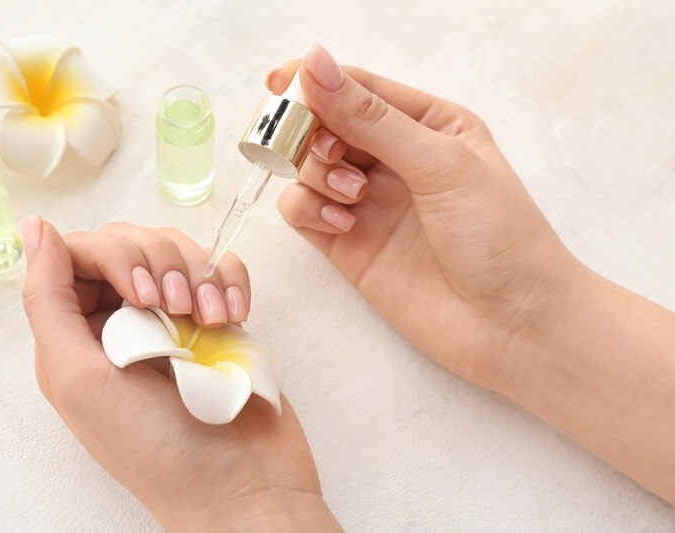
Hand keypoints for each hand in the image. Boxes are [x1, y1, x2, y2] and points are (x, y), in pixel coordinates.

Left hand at [21, 219, 340, 530]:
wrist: (243, 484)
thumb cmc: (154, 447)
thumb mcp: (80, 379)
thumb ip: (48, 302)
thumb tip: (36, 229)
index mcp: (78, 335)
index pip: (80, 253)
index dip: (111, 257)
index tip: (139, 293)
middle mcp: (123, 320)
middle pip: (132, 242)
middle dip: (160, 265)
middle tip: (176, 311)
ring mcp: (176, 319)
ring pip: (179, 249)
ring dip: (199, 276)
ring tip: (211, 322)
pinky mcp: (220, 319)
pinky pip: (222, 269)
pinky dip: (230, 283)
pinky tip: (235, 317)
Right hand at [270, 45, 577, 389]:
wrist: (511, 325)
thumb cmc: (499, 236)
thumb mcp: (441, 162)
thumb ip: (372, 119)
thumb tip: (315, 64)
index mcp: (427, 125)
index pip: (358, 88)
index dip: (315, 81)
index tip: (279, 83)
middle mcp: (394, 159)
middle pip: (324, 125)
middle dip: (314, 133)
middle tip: (330, 153)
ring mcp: (368, 202)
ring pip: (307, 166)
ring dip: (317, 174)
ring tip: (352, 197)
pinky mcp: (347, 243)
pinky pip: (302, 210)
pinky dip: (308, 210)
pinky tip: (340, 225)